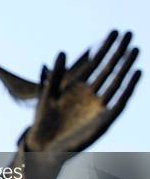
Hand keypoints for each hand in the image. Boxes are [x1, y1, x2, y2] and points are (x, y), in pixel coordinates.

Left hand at [25, 30, 141, 152]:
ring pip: (115, 82)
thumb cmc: (43, 122)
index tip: (115, 31)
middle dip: (118, 52)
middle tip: (129, 33)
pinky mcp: (103, 120)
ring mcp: (98, 106)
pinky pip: (119, 102)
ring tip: (135, 50)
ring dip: (125, 67)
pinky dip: (128, 89)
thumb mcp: (47, 95)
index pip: (94, 62)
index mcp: (76, 87)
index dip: (104, 47)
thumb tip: (61, 51)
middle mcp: (90, 95)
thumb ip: (54, 75)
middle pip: (107, 69)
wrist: (43, 146)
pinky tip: (135, 73)